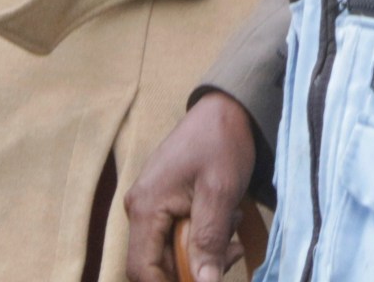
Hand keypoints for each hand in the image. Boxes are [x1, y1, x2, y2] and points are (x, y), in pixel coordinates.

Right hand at [125, 92, 257, 281]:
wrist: (226, 109)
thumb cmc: (221, 142)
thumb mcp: (220, 192)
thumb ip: (208, 240)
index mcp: (146, 206)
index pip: (142, 269)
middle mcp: (141, 209)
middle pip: (157, 265)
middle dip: (195, 268)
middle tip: (231, 251)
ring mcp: (151, 206)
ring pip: (170, 252)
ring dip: (203, 252)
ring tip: (232, 229)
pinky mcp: (165, 203)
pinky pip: (177, 236)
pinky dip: (203, 238)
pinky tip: (226, 222)